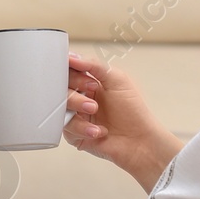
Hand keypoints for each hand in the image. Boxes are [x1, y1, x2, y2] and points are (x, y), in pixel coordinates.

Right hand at [64, 52, 180, 189]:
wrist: (140, 142)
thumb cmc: (134, 111)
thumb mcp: (117, 79)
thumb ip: (94, 65)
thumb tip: (72, 57)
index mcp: (88, 82)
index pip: (69, 71)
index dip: (73, 74)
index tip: (89, 81)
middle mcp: (80, 97)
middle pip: (60, 89)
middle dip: (75, 93)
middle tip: (92, 97)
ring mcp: (76, 116)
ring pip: (59, 107)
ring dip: (78, 108)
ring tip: (95, 112)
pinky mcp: (74, 134)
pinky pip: (66, 128)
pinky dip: (82, 128)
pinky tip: (98, 131)